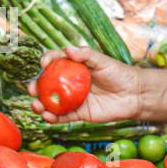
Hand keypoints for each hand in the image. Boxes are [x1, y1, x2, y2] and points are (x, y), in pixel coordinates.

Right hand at [27, 45, 143, 122]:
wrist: (134, 95)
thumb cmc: (119, 74)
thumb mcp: (103, 61)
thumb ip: (86, 55)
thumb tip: (67, 49)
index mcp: (74, 67)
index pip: (56, 62)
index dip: (47, 61)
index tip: (43, 63)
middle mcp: (70, 83)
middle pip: (48, 84)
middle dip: (36, 87)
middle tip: (32, 89)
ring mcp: (73, 99)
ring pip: (51, 102)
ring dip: (40, 105)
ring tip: (36, 106)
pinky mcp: (79, 114)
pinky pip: (62, 117)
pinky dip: (52, 118)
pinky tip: (47, 117)